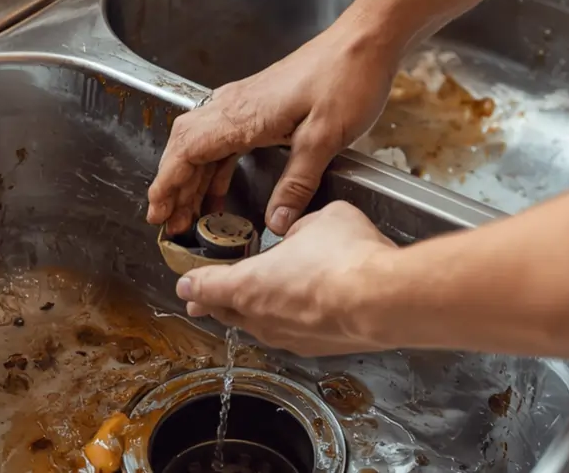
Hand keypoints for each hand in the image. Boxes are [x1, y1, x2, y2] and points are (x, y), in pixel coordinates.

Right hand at [146, 23, 399, 235]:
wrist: (365, 40)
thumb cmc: (347, 77)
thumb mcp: (326, 138)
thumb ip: (297, 183)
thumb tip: (276, 223)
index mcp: (243, 114)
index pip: (186, 151)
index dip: (167, 184)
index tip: (157, 211)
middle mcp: (236, 105)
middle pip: (184, 147)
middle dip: (172, 186)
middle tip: (170, 222)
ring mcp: (246, 101)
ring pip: (201, 142)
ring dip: (191, 178)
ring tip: (189, 213)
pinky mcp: (260, 103)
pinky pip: (222, 138)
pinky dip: (214, 166)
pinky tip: (220, 187)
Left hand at [174, 201, 397, 356]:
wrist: (383, 300)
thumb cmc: (348, 258)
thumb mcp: (319, 220)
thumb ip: (301, 227)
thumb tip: (301, 235)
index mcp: (247, 284)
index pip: (205, 286)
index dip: (192, 283)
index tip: (185, 284)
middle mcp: (261, 317)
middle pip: (226, 312)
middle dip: (213, 304)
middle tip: (202, 301)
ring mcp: (288, 338)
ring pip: (258, 326)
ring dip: (251, 314)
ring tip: (251, 306)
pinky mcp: (316, 348)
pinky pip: (290, 335)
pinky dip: (288, 322)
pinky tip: (300, 311)